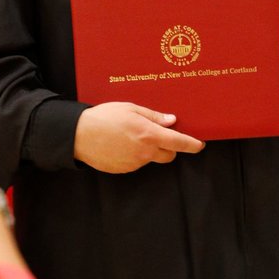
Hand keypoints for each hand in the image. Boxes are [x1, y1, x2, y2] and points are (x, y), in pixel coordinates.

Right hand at [73, 102, 204, 173]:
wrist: (79, 135)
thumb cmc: (105, 117)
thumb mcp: (131, 109)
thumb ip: (154, 116)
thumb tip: (171, 120)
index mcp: (149, 135)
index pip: (178, 142)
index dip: (192, 145)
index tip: (200, 145)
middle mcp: (144, 152)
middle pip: (169, 155)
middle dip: (169, 147)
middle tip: (158, 134)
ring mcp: (134, 163)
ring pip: (151, 158)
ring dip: (149, 150)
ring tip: (131, 136)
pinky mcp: (124, 170)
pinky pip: (137, 163)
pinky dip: (135, 155)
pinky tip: (122, 144)